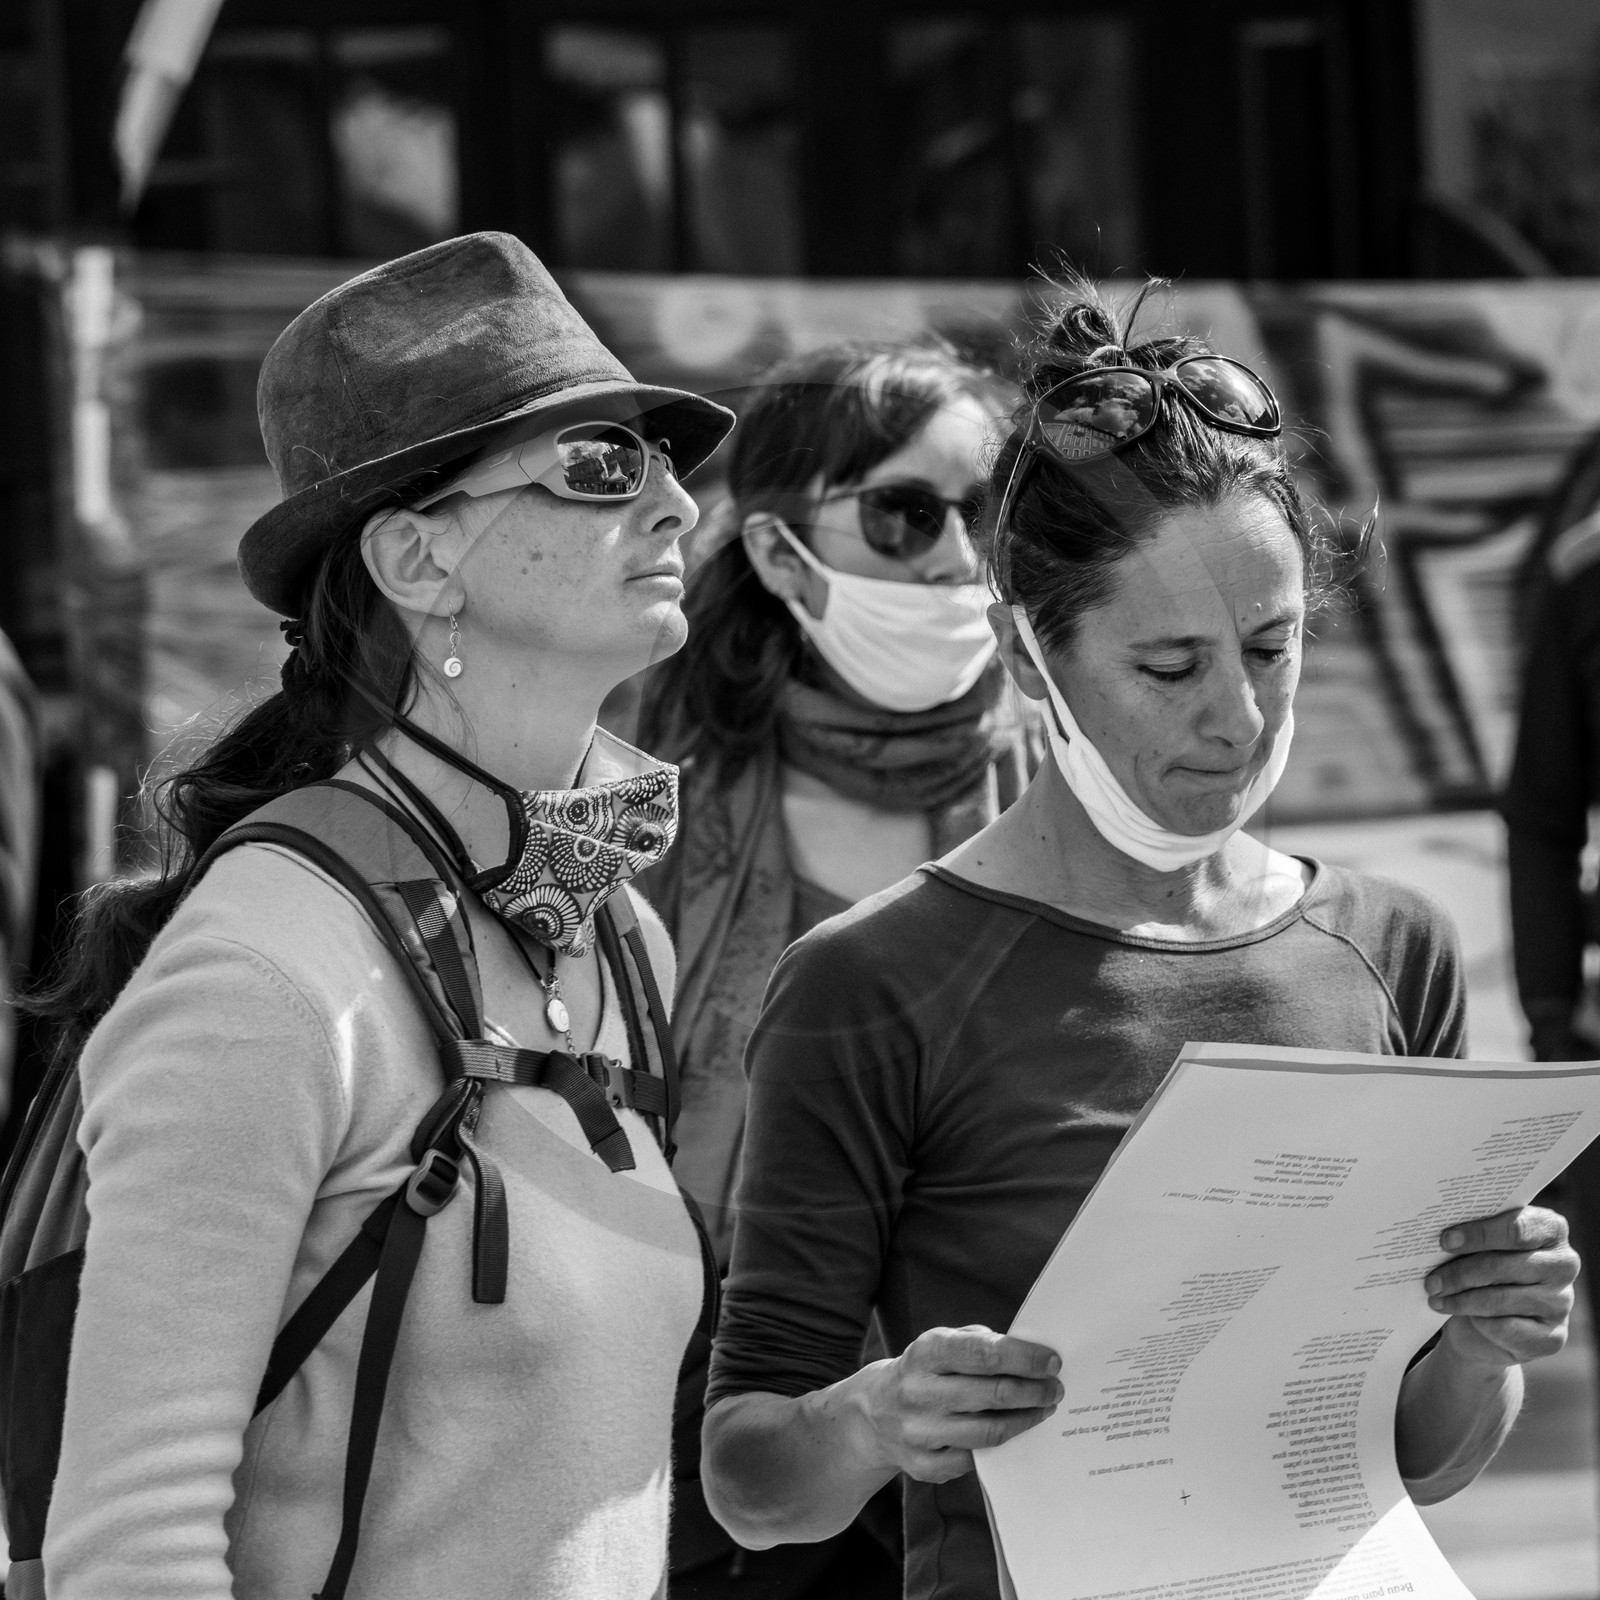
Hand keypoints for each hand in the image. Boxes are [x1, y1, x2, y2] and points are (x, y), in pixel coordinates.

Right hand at [848, 1324, 1060, 1483]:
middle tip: (1056, 1388)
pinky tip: (1013, 1431)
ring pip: (988, 1432)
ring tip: (1044, 1409)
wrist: (872, 1413)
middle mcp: (918, 1391)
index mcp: (925, 1352)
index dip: (1023, 1358)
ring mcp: (918, 1432)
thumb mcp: (941, 1344)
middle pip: (991, 1394)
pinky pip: (974, 1460)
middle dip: (1033, 1391)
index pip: (983, 1353)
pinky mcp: (922, 1465)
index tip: (1053, 1362)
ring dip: (1025, 1420)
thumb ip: (980, 1344)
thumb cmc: (924, 1372)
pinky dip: (1000, 1446)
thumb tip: (1031, 1358)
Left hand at [1424, 1206, 1577, 1369]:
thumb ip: (1472, 1233)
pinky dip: (1478, 1322)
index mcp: (1550, 1229)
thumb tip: (1440, 1233)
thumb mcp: (1480, 1246)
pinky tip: (1459, 1316)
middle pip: (1503, 1266)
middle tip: (1431, 1280)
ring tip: (1435, 1297)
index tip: (1445, 1241)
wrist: (1491, 1322)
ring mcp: (1562, 1302)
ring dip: (1461, 1300)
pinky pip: (1507, 1328)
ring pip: (1501, 1299)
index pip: (1516, 1229)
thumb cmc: (1483, 1269)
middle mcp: (1564, 1264)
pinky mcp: (1553, 1337)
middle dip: (1460, 1273)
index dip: (1479, 1234)